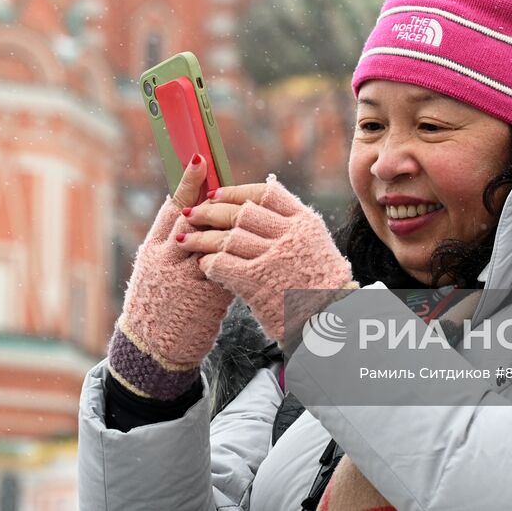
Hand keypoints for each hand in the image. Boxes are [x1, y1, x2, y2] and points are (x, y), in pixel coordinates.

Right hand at [109, 155, 234, 399]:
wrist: (151, 351)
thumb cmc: (155, 305)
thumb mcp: (154, 269)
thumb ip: (173, 243)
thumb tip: (196, 211)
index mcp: (154, 250)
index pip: (172, 209)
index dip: (188, 184)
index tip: (201, 160)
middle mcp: (168, 261)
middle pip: (196, 219)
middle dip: (215, 198)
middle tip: (236, 181)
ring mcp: (187, 278)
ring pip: (216, 243)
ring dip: (233, 228)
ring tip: (249, 210)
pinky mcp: (208, 296)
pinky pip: (229, 270)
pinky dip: (241, 259)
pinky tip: (254, 251)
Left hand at [176, 174, 354, 341]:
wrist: (327, 318)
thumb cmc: (319, 281)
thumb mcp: (314, 242)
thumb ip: (289, 222)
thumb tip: (258, 198)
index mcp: (303, 220)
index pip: (264, 193)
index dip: (235, 192)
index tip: (216, 194)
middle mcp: (288, 234)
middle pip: (241, 213)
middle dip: (210, 211)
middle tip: (191, 213)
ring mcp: (272, 257)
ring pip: (227, 237)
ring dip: (201, 237)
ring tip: (184, 238)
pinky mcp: (256, 281)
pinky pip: (223, 264)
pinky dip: (209, 262)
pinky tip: (202, 263)